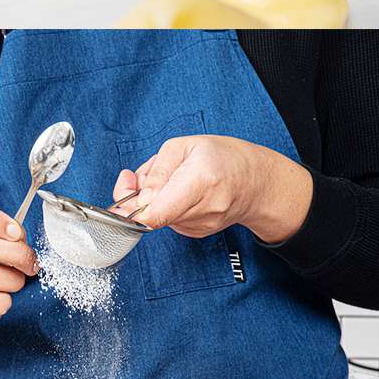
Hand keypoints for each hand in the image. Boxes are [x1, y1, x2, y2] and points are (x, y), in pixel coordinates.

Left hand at [113, 135, 312, 244]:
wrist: (257, 182)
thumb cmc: (225, 157)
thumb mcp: (186, 145)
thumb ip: (156, 170)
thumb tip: (135, 194)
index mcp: (199, 181)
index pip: (154, 213)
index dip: (129, 210)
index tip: (122, 199)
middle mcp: (201, 209)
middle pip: (150, 214)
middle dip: (139, 195)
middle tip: (142, 175)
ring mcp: (200, 226)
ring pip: (157, 217)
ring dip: (154, 199)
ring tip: (173, 179)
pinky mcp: (197, 233)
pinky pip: (168, 220)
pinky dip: (166, 206)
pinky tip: (181, 192)